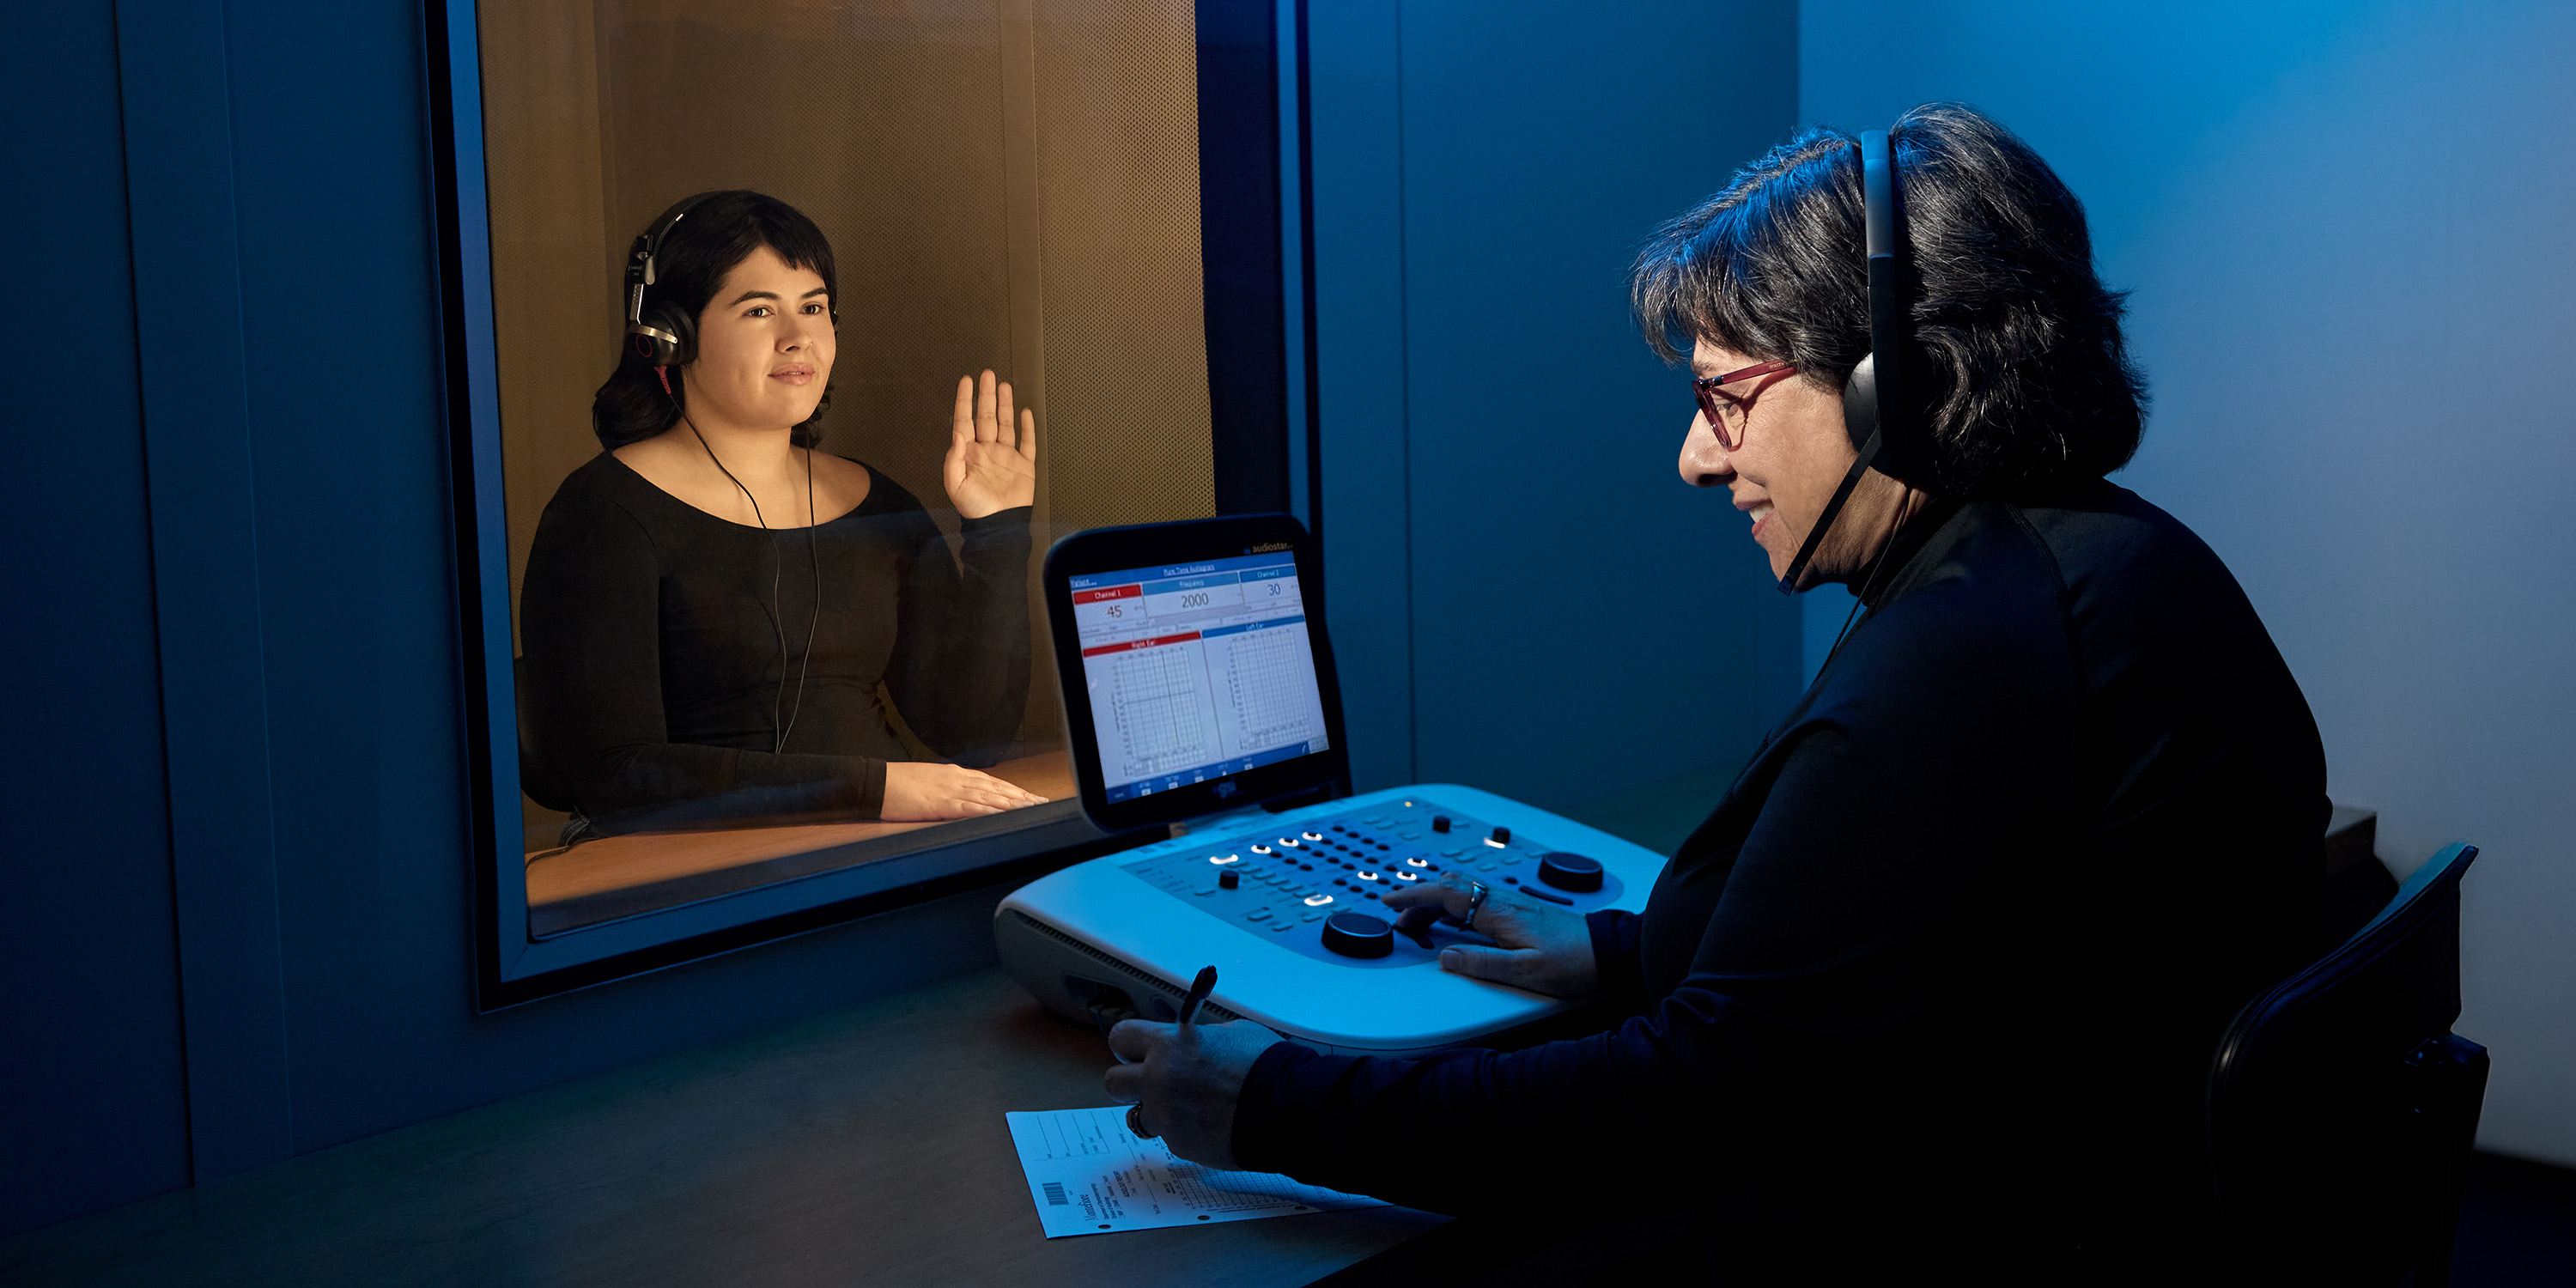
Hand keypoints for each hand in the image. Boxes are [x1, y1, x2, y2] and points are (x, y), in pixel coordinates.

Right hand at [880, 761, 1046, 820]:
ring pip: (989, 796)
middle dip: (1020, 795)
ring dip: (1012, 803)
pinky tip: (1002, 814)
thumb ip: (947, 788)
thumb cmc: (896, 784)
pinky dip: (989, 811)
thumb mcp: (927, 782)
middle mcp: (957, 779)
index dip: (1012, 789)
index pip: (990, 781)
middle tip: (1042, 802)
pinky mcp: (941, 804)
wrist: (875, 782)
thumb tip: (961, 797)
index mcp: (953, 774)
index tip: (1029, 795)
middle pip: (996, 787)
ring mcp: (950, 790)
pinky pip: (970, 808)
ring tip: (1032, 808)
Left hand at [943, 370, 1037, 518]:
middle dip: (986, 395)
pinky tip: (1025, 413)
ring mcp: (1006, 457)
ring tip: (1003, 386)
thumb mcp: (955, 485)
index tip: (966, 381)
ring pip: (1005, 424)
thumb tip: (957, 434)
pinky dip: (1027, 427)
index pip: (965, 420)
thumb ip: (953, 459)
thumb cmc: (975, 509)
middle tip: (987, 375)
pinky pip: (1026, 442)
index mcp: (969, 454)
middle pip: (986, 416)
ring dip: (1004, 405)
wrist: (999, 525)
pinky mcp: (1023, 465)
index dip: (965, 400)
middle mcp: (987, 451)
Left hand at [1103, 1019, 1280, 1169]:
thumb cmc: (1265, 1065)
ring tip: (1191, 1109)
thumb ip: (1198, 1038)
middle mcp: (1157, 1079)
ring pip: (1140, 1115)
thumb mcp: (1231, 1032)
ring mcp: (1165, 1115)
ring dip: (1158, 1111)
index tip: (1137, 1051)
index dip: (1129, 1046)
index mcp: (1168, 1044)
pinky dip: (1185, 1131)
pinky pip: (1170, 1136)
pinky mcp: (1178, 1144)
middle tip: (1152, 1083)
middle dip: (1130, 1082)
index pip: (1121, 1037)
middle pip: (1114, 1082)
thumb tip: (1191, 1041)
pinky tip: (1211, 1125)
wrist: (1286, 1107)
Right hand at [1381, 870, 1599, 996]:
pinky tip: (1457, 919)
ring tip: (1421, 919)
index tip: (1391, 901)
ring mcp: (1514, 904)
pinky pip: (1478, 899)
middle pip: (1451, 888)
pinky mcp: (1523, 911)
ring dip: (1437, 901)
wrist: (1610, 952)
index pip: (1445, 894)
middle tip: (1400, 916)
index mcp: (1499, 912)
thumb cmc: (1575, 960)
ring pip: (1464, 891)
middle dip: (1420, 898)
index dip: (1414, 896)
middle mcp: (1505, 902)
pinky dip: (1456, 905)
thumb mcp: (1525, 971)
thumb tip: (1446, 959)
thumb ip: (1482, 964)